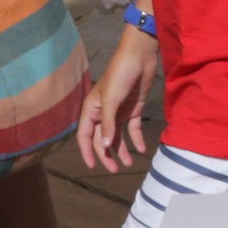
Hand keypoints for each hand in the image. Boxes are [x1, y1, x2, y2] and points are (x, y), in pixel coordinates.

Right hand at [77, 31, 159, 172]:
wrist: (139, 58)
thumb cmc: (120, 75)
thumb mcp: (112, 101)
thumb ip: (108, 124)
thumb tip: (105, 146)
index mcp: (92, 110)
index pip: (85, 136)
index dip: (88, 152)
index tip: (94, 166)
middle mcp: (103, 113)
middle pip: (102, 139)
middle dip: (107, 155)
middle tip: (116, 170)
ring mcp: (119, 112)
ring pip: (117, 136)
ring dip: (122, 150)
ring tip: (129, 163)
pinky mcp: (133, 109)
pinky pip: (133, 129)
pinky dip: (136, 139)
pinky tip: (141, 149)